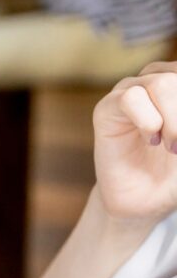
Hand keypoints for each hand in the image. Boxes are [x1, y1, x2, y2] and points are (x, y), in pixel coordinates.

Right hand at [93, 61, 176, 225]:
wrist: (145, 199)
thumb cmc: (174, 171)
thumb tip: (175, 121)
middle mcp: (158, 80)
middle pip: (176, 78)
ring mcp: (131, 91)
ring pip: (160, 83)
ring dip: (173, 118)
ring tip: (171, 146)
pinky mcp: (107, 108)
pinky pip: (130, 98)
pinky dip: (147, 120)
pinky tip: (151, 139)